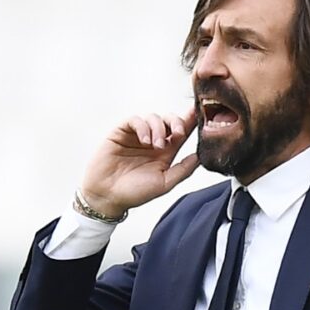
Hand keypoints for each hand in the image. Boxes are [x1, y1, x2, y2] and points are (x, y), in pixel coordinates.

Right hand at [80, 108, 199, 217]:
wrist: (107, 196)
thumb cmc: (134, 193)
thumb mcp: (165, 183)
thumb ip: (183, 169)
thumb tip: (201, 155)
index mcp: (166, 152)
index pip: (181, 132)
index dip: (191, 121)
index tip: (201, 113)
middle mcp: (154, 141)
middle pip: (170, 120)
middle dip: (177, 122)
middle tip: (178, 133)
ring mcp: (138, 135)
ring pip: (154, 118)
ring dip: (158, 128)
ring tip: (155, 145)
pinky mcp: (122, 132)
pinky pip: (135, 120)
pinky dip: (143, 126)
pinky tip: (145, 140)